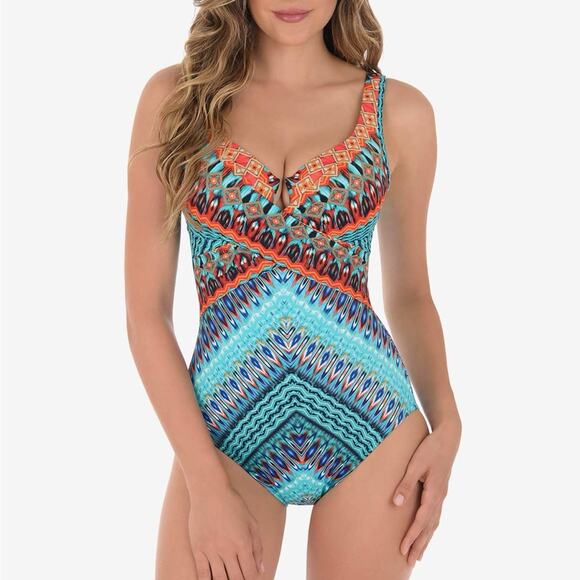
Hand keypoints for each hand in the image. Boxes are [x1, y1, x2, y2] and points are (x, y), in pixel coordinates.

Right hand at [188, 480, 264, 578]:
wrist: (209, 491)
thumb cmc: (233, 504)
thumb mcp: (251, 522)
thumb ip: (258, 547)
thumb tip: (261, 569)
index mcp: (243, 543)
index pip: (250, 572)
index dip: (253, 578)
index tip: (251, 576)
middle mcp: (227, 550)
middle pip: (235, 579)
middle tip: (240, 578)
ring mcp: (211, 550)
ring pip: (219, 579)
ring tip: (228, 578)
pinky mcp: (197, 549)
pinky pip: (202, 573)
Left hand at [392, 416, 460, 565]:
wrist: (449, 437)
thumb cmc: (430, 448)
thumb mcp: (416, 463)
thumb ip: (405, 483)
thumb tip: (395, 504)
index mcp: (434, 493)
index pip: (421, 521)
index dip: (412, 536)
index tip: (403, 549)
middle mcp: (440, 497)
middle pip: (429, 527)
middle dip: (420, 544)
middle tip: (411, 561)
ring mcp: (442, 495)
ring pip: (434, 523)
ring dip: (426, 538)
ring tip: (419, 553)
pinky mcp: (441, 491)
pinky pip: (436, 515)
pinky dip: (430, 527)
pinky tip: (427, 531)